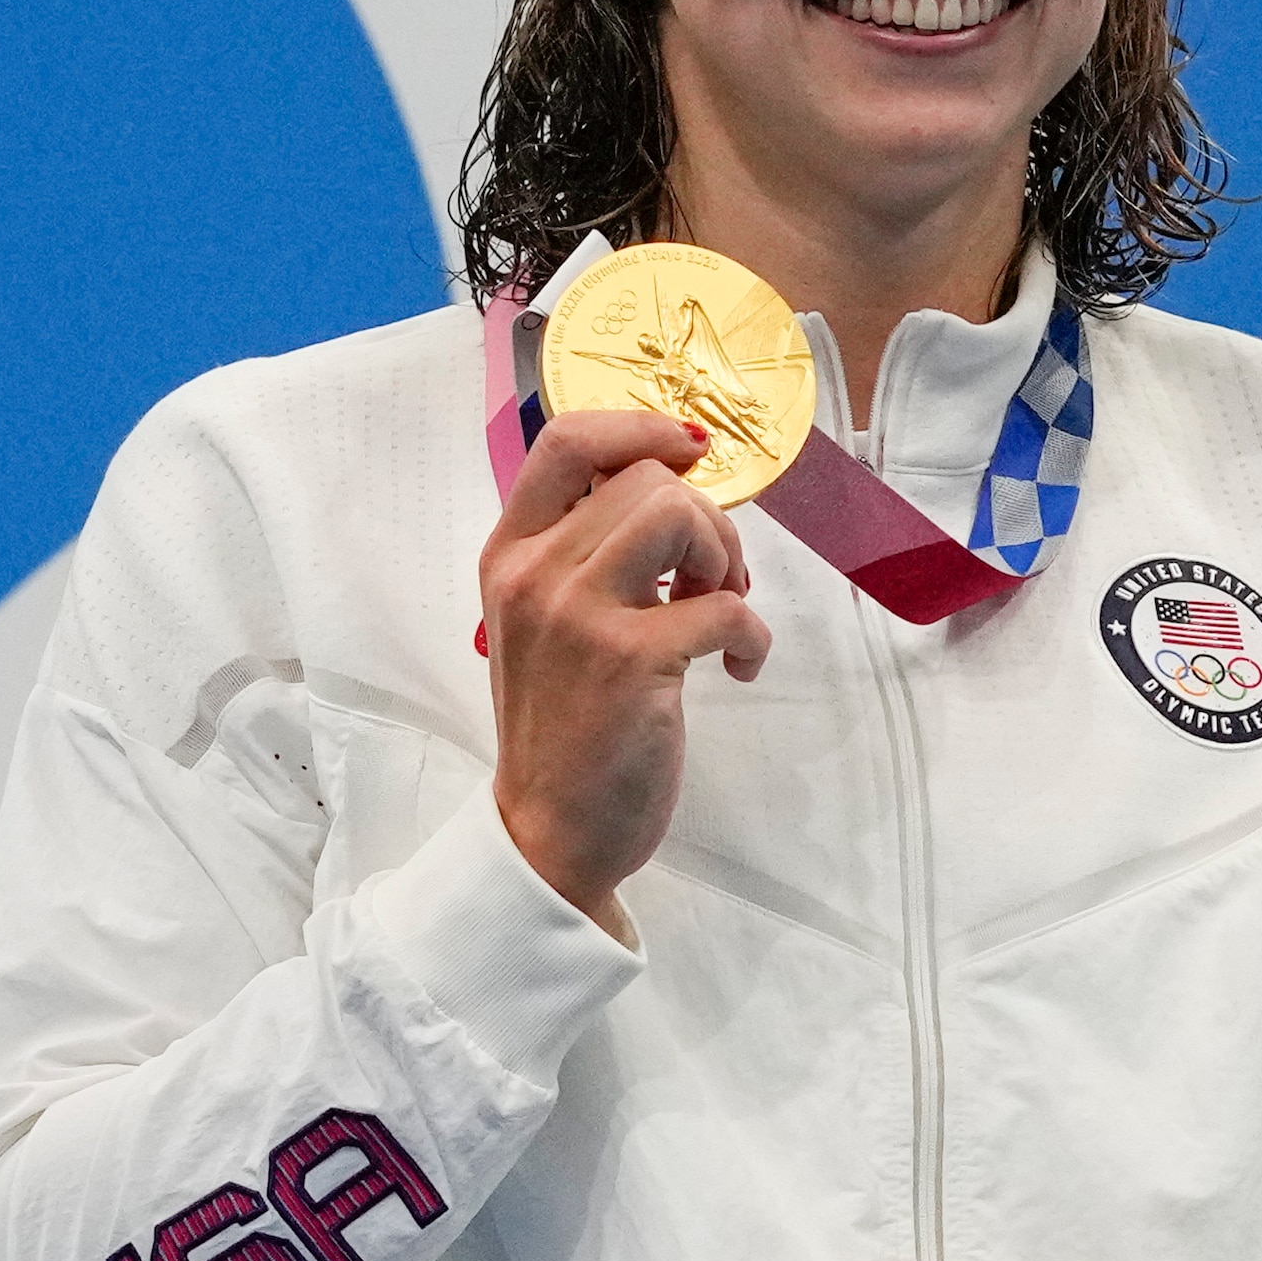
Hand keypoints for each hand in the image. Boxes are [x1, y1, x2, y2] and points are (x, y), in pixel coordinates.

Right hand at [482, 405, 773, 938]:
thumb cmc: (562, 727)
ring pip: (679, 517)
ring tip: (720, 610)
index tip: (689, 452)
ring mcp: (579, 615)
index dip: (641, 427)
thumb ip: (584, 555)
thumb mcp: (547, 623)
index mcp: (509, 555)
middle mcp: (535, 574)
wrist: (550, 833)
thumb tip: (672, 492)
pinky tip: (739, 667)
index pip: (566, 441)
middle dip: (704, 520)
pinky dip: (752, 634)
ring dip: (724, 558)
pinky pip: (726, 605)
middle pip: (646, 479)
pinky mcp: (632, 662)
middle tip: (711, 579)